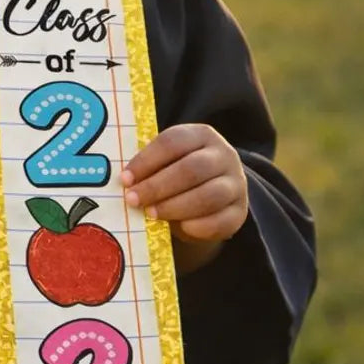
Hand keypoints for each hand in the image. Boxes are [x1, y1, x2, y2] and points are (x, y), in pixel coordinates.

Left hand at [121, 124, 247, 270]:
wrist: (213, 197)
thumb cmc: (178, 174)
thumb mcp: (166, 163)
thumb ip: (150, 168)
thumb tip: (124, 182)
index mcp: (202, 135)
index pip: (173, 141)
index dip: (147, 160)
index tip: (125, 179)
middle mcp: (224, 155)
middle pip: (192, 169)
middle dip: (158, 186)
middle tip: (133, 200)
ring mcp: (236, 184)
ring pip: (208, 195)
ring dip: (175, 206)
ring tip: (151, 214)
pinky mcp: (240, 212)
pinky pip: (221, 220)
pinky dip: (198, 226)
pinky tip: (179, 227)